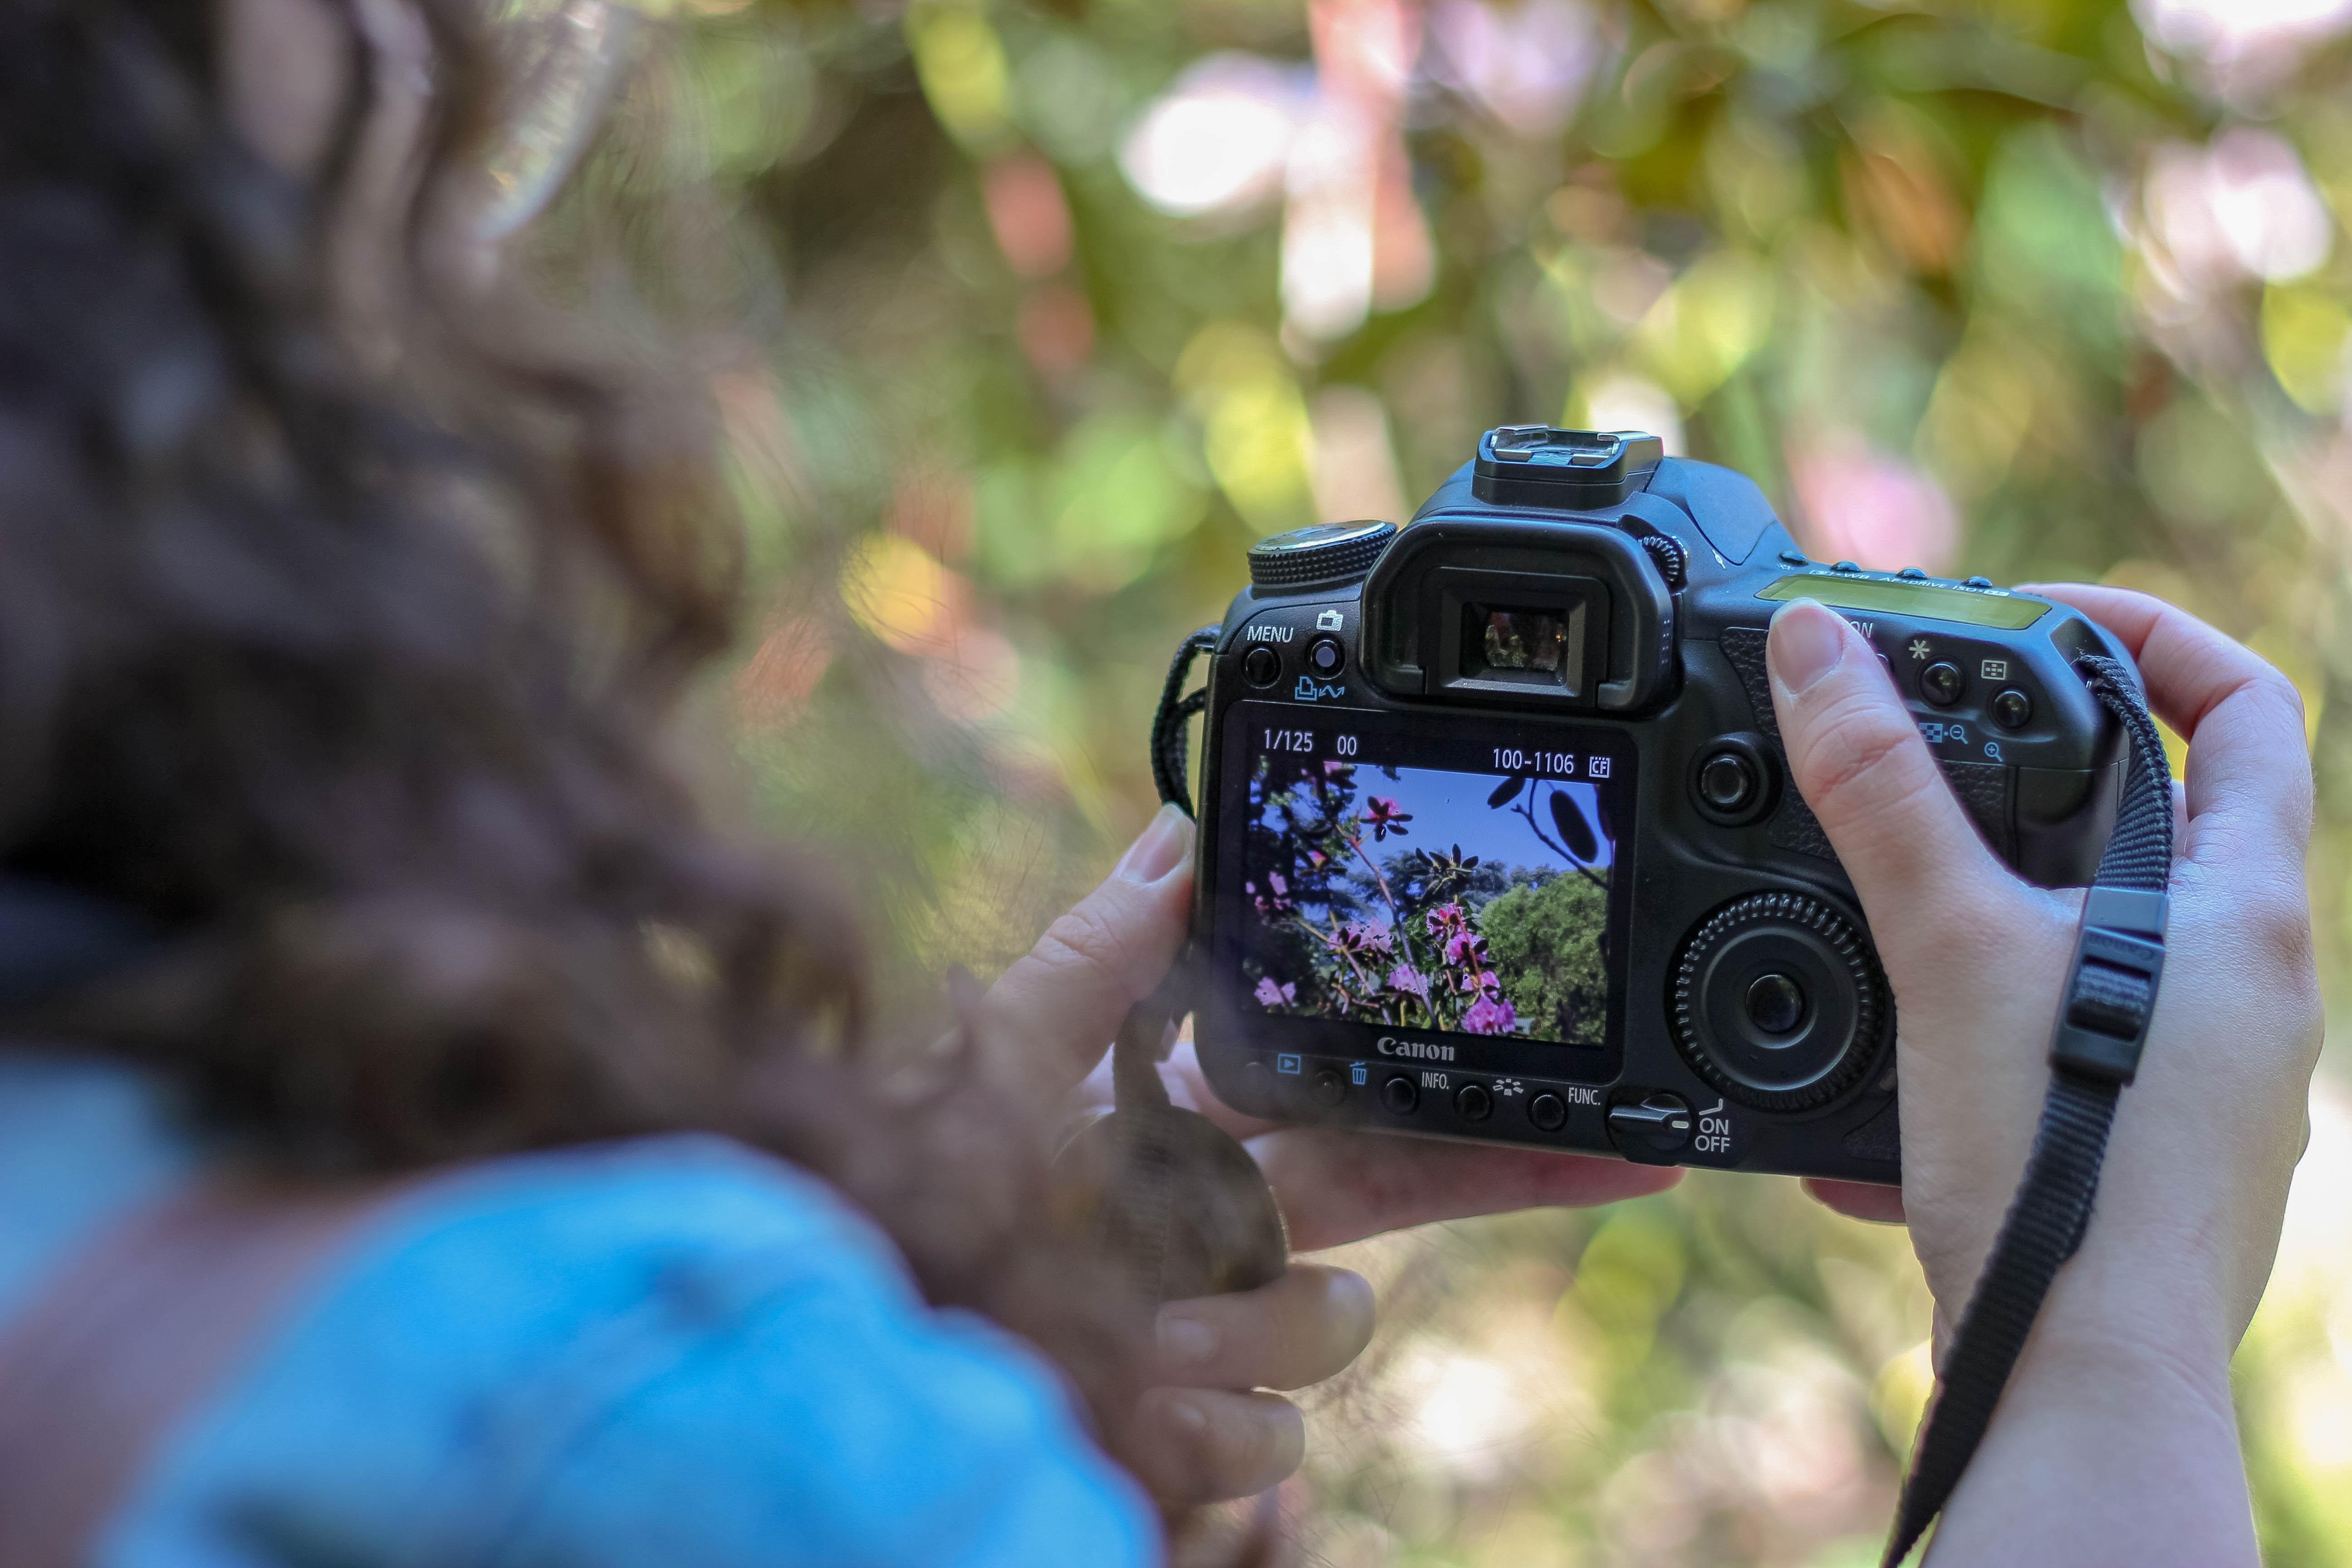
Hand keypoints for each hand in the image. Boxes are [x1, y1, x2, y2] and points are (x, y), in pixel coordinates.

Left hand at [979, 803, 1678, 1501]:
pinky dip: (1205, 1427)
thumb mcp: (999, 1058)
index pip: (1357, 1097)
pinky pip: (1269, 1441)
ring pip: (1336, 1333)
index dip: (1460, 1086)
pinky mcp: (1191, 1435)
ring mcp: (1213, 1336)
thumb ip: (1097, 954)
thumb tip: (1181, 832)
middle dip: (1511, 1175)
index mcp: (1191, 1130)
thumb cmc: (911, 1188)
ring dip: (1253, 1330)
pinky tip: (1130, 1404)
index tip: (1558, 1071)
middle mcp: (1219, 1228)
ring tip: (1144, 1326)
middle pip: (1402, 1196)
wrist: (847, 1325)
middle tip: (1631, 1152)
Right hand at [1763, 590, 2320, 1563]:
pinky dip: (1987, 1042)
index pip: (2246, 703)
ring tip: (1888, 935)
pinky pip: (2076, 1055)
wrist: (2081, 1376)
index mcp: (2244, 910)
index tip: (2037, 625)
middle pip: (2170, 822)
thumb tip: (1816, 644)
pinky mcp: (2166, 1156)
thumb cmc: (2058, 1158)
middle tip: (1930, 766)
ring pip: (2109, 947)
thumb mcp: (1948, 943)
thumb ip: (1880, 786)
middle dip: (2039, 787)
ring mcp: (2221, 1080)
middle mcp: (2257, 988)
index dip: (2152, 634)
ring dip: (1998, 924)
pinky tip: (1890, 1091)